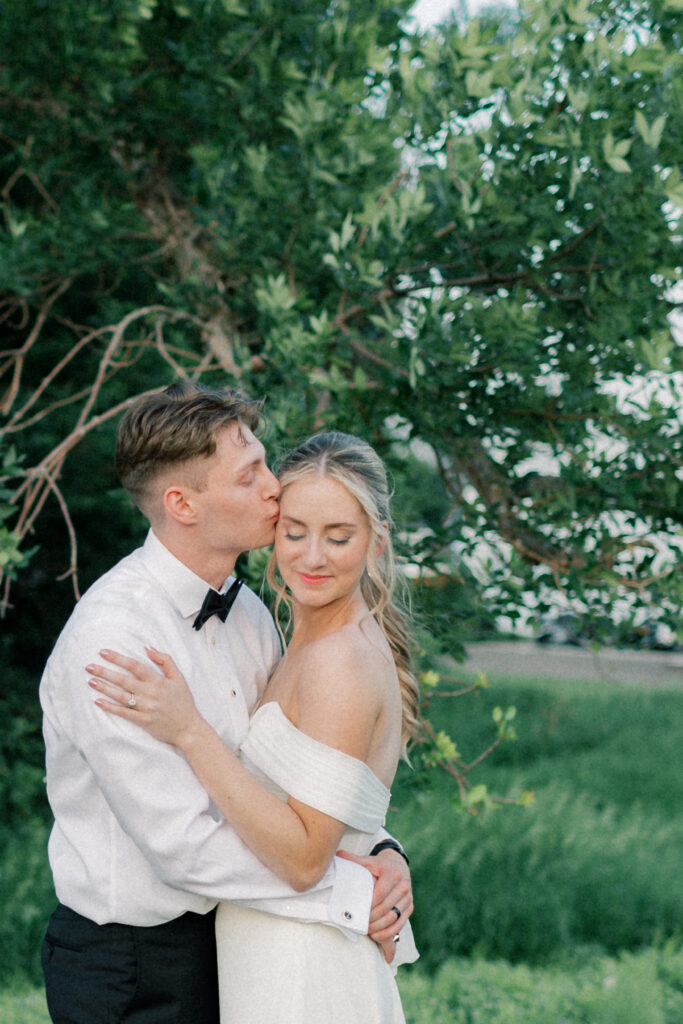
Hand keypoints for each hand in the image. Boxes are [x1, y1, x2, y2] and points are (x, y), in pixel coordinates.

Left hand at [86, 647, 201, 746]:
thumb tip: (148, 648)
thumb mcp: (179, 678)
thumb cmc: (183, 702)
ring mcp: (146, 707)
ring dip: (104, 688)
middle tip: (89, 666)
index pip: (134, 666)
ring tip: (90, 681)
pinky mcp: (143, 721)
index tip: (103, 652)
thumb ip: (165, 660)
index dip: (118, 658)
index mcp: (158, 680)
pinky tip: (98, 702)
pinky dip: (110, 707)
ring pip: (121, 695)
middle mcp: (150, 693)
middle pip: (123, 680)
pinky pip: (123, 712)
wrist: (188, 728)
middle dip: (105, 672)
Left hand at [336, 848, 412, 961]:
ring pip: (393, 918)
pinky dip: (388, 932)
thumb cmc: (379, 866)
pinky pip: (400, 924)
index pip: (380, 893)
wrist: (399, 866)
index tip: (357, 912)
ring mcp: (408, 897)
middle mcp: (403, 885)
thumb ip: (354, 860)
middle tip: (358, 924)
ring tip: (366, 930)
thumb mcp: (368, 861)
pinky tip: (376, 935)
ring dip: (379, 927)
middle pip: (386, 907)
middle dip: (371, 918)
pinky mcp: (409, 907)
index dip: (368, 905)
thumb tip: (338, 855)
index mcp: (392, 873)